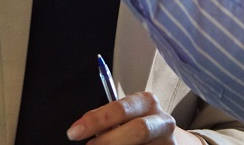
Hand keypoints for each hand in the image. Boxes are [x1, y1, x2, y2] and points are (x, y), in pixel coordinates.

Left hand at [66, 92, 202, 143]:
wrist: (169, 142)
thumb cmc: (137, 126)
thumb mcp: (125, 116)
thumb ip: (106, 119)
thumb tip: (80, 127)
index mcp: (146, 102)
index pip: (121, 109)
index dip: (96, 121)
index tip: (74, 132)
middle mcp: (162, 121)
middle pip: (138, 130)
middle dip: (109, 141)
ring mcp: (168, 142)